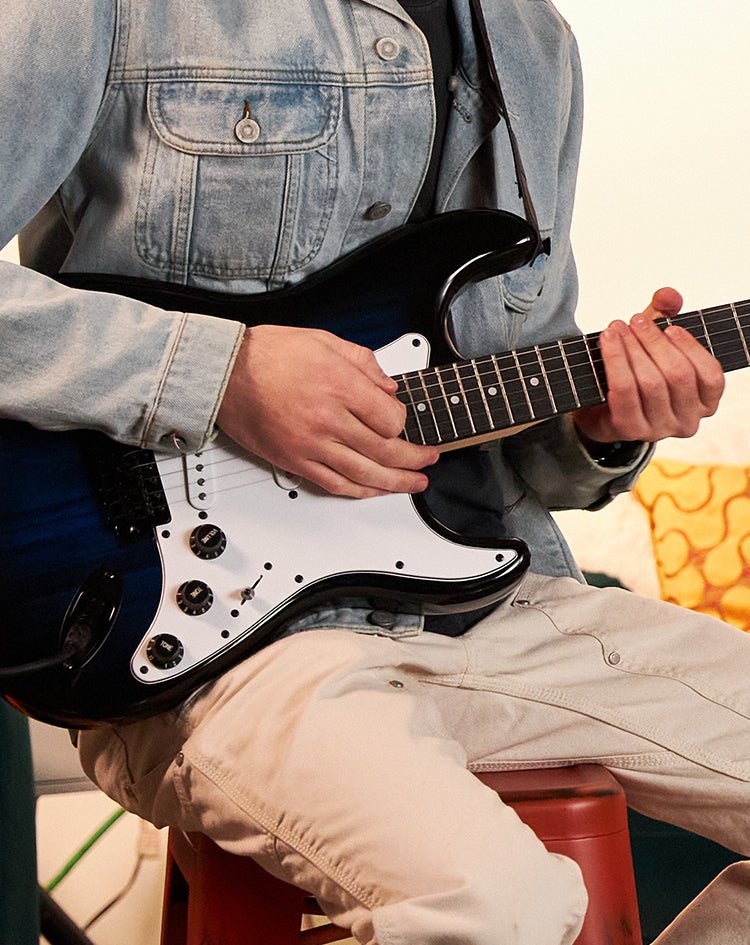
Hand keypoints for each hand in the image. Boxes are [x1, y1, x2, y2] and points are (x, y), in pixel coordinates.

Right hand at [216, 325, 438, 497]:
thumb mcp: (325, 341)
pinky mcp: (295, 462)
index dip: (403, 421)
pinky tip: (376, 491)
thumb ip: (364, 363)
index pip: (390, 418)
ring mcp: (311, 445)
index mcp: (339, 386)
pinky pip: (335, 485)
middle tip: (429, 459)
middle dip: (415, 459)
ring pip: (365, 475)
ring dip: (396, 483)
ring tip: (414, 484)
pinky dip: (360, 492)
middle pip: (385, 451)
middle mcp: (328, 420)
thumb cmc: (267, 354)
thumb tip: (388, 388)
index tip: (401, 419)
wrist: (224, 373)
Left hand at [573, 287, 724, 444]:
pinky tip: (607, 341)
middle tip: (635, 320)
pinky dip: (615, 360)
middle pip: (677, 375)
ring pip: (650, 383)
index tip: (669, 326)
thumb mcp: (653, 343)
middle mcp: (686, 421)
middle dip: (655, 342)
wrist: (598, 407)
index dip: (691, 347)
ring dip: (631, 348)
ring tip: (616, 328)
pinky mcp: (628, 429)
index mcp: (704, 403)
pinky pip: (624, 390)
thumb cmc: (635, 373)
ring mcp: (658, 429)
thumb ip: (664, 315)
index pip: (711, 376)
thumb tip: (667, 295)